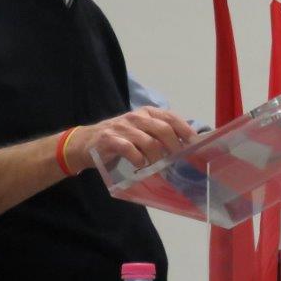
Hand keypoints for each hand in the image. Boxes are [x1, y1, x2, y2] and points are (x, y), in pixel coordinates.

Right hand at [65, 107, 196, 171]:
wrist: (86, 143)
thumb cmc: (120, 139)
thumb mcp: (140, 132)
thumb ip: (159, 135)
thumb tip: (185, 147)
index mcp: (146, 113)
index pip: (171, 117)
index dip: (185, 130)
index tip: (195, 144)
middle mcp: (136, 117)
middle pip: (164, 129)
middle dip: (174, 147)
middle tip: (177, 162)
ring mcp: (123, 127)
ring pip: (149, 142)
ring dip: (157, 159)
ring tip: (157, 168)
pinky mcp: (110, 139)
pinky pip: (130, 149)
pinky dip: (139, 160)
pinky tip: (140, 166)